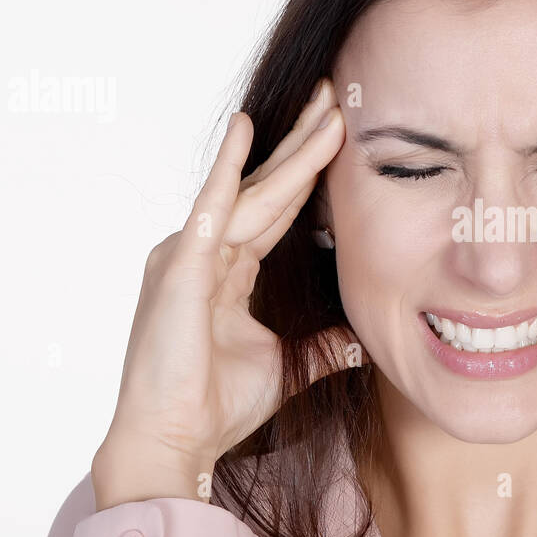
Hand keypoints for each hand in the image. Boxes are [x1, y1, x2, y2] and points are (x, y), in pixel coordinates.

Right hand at [93, 79, 363, 509]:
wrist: (175, 440)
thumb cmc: (214, 405)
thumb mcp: (285, 366)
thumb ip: (320, 347)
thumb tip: (362, 342)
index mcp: (227, 271)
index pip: (279, 210)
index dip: (310, 173)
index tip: (342, 134)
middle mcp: (206, 252)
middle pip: (268, 187)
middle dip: (305, 144)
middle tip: (337, 96)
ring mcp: (190, 254)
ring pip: (253, 190)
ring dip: (291, 150)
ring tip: (325, 107)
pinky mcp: (181, 266)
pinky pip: (211, 207)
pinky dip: (228, 168)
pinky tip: (247, 129)